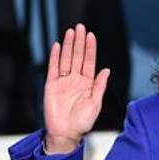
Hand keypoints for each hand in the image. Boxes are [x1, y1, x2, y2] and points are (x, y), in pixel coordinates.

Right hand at [43, 24, 110, 153]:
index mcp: (88, 83)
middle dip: (79, 42)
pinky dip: (54, 57)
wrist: (66, 133)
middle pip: (77, 56)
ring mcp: (63, 81)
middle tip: (80, 26)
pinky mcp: (51, 85)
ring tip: (70, 32)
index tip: (91, 35)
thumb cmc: (83, 121)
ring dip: (67, 45)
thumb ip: (99, 86)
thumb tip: (106, 70)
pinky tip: (56, 45)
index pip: (89, 61)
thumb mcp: (95, 103)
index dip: (90, 48)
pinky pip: (53, 68)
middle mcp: (76, 79)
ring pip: (65, 59)